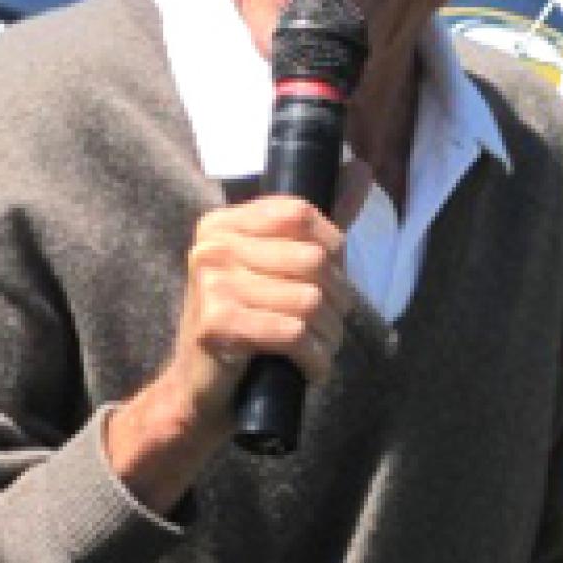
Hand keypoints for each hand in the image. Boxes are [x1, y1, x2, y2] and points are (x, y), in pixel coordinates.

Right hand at [106, 195, 356, 511]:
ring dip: (327, 336)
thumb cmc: (247, 328)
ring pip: (309, 300)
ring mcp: (210, 283)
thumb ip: (318, 222)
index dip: (332, 252)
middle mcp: (212, 246)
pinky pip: (293, 334)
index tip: (325, 282)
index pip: (302, 214)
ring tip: (315, 350)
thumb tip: (362, 169)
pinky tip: (307, 368)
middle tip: (324, 327)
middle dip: (336, 302)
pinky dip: (313, 359)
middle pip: (313, 260)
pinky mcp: (216, 323)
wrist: (200, 394)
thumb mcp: (278, 270)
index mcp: (223, 223)